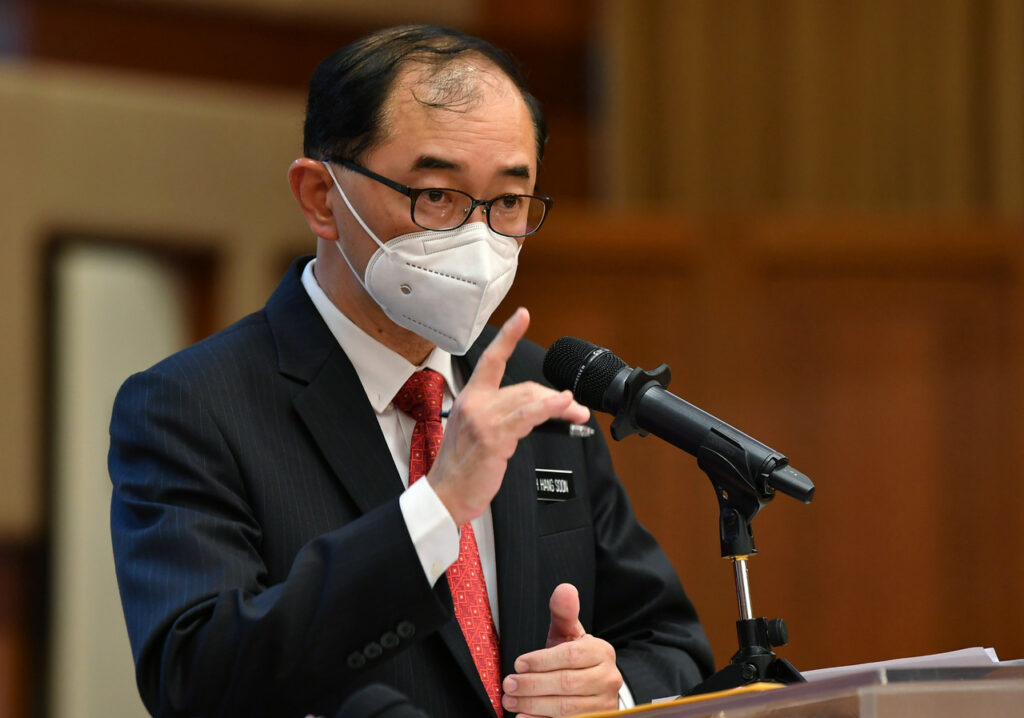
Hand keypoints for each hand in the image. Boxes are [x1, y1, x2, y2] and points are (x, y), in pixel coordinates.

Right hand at [428, 308, 588, 526]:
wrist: (445, 496)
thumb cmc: (462, 469)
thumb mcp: (476, 434)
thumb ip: (501, 416)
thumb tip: (534, 412)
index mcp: (470, 398)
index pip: (491, 359)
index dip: (508, 335)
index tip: (523, 316)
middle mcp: (475, 403)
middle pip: (524, 386)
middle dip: (554, 396)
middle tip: (575, 409)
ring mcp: (483, 419)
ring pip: (530, 398)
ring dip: (560, 405)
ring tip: (577, 412)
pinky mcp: (493, 437)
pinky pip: (528, 415)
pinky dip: (550, 407)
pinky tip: (563, 406)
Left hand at [502, 584, 622, 717]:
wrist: (594, 686)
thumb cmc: (576, 658)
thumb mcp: (570, 634)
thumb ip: (564, 613)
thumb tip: (564, 589)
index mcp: (601, 652)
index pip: (570, 656)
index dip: (542, 660)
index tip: (518, 663)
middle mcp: (608, 679)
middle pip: (566, 684)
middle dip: (532, 685)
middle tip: (508, 684)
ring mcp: (604, 704)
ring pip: (566, 707)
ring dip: (533, 705)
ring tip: (510, 700)